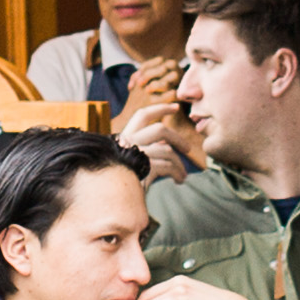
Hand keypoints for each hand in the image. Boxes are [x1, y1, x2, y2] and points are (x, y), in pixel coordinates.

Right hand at [115, 58, 194, 172]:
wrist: (111, 194)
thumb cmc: (123, 177)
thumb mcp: (133, 158)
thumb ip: (146, 148)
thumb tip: (166, 146)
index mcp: (125, 136)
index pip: (142, 115)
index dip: (160, 108)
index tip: (175, 105)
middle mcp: (128, 141)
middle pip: (160, 130)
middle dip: (177, 138)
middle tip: (188, 149)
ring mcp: (135, 154)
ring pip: (167, 151)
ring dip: (179, 164)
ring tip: (184, 175)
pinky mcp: (142, 168)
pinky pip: (168, 166)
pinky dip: (177, 172)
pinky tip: (180, 180)